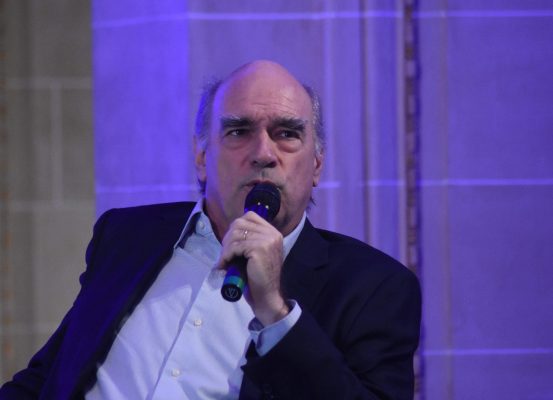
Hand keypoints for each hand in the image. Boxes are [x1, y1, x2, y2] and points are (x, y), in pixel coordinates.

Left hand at [218, 211, 288, 325]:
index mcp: (273, 232)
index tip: (230, 244)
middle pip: (239, 224)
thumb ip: (250, 240)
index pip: (249, 217)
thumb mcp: (256, 253)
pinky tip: (224, 265)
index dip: (235, 228)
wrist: (267, 296)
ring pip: (236, 235)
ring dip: (225, 249)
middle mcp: (272, 233)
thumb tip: (230, 232)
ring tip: (224, 261)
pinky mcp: (259, 248)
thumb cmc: (259, 277)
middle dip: (228, 239)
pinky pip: (235, 246)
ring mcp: (267, 240)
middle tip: (225, 255)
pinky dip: (226, 256)